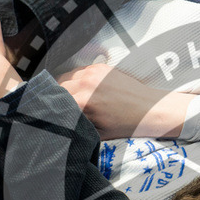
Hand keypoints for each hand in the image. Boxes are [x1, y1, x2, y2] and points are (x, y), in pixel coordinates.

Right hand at [58, 63, 194, 139]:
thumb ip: (75, 125)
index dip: (50, 109)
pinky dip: (78, 80)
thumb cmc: (126, 125)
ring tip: (74, 99)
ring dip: (66, 87)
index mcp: (83, 102)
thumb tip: (58, 124)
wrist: (150, 109)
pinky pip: (79, 71)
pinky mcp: (101, 66)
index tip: (49, 115)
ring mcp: (93, 72)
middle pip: (56, 88)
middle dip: (57, 98)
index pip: (53, 102)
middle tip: (63, 108)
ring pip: (66, 77)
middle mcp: (85, 83)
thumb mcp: (96, 133)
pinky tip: (86, 90)